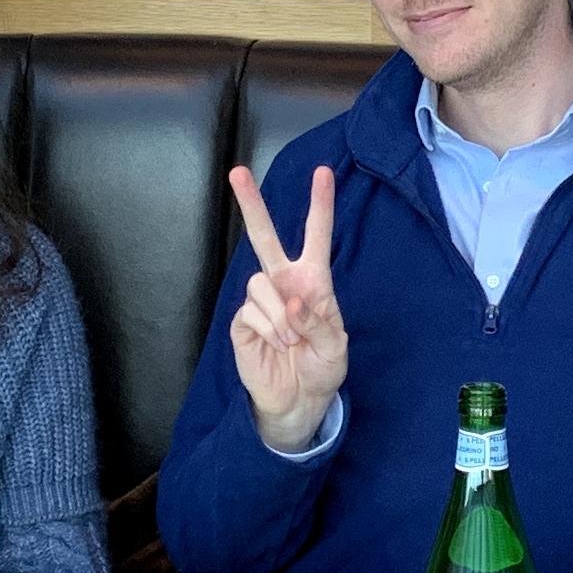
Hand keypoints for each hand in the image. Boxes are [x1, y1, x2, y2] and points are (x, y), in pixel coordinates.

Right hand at [223, 164, 348, 451]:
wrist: (299, 399)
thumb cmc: (322, 367)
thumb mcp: (335, 347)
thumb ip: (318, 322)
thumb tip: (291, 304)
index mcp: (313, 282)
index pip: (316, 236)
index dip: (320, 205)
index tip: (322, 173)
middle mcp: (284, 284)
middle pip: (264, 237)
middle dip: (250, 204)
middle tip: (236, 172)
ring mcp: (261, 301)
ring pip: (260, 283)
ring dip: (280, 315)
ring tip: (292, 339)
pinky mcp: (243, 321)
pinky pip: (251, 311)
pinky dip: (269, 328)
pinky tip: (279, 344)